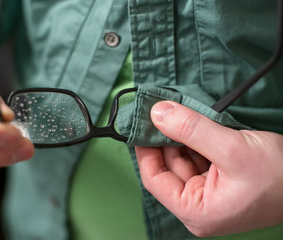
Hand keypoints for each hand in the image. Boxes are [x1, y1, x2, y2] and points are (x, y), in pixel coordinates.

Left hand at [135, 101, 282, 236]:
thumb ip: (191, 130)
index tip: (141, 124)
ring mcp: (208, 194)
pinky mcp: (218, 182)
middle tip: (160, 111)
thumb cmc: (279, 175)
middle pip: (168, 167)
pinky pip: (198, 157)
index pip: (155, 179)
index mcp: (196, 211)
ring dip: (181, 136)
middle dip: (165, 138)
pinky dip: (195, 140)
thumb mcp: (232, 149)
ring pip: (183, 159)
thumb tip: (157, 113)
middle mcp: (198, 206)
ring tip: (179, 113)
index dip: (145, 150)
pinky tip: (195, 124)